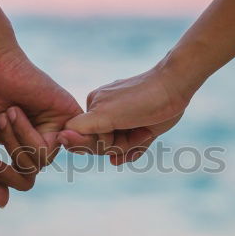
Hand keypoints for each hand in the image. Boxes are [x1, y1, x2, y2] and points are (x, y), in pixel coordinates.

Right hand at [0, 44, 81, 206]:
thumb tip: (3, 204)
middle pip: (31, 172)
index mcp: (25, 149)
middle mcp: (44, 141)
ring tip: (8, 112)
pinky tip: (17, 111)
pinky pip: (51, 146)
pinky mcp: (69, 118)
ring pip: (39, 160)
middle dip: (9, 149)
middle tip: (0, 119)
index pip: (24, 181)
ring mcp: (58, 130)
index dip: (3, 175)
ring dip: (16, 138)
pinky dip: (27, 133)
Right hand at [58, 61, 191, 163]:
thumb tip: (60, 137)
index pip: (81, 139)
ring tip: (143, 132)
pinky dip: (136, 148)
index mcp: (92, 108)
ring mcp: (122, 120)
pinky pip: (131, 147)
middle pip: (100, 145)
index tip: (110, 136)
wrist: (175, 87)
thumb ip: (82, 129)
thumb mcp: (105, 116)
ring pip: (118, 148)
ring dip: (130, 145)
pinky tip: (144, 138)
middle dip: (117, 145)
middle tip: (132, 131)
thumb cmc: (140, 100)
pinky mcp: (139, 125)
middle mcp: (104, 114)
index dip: (96, 144)